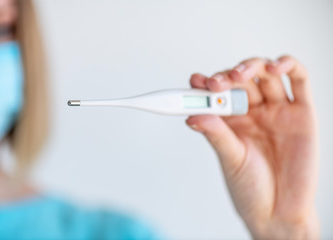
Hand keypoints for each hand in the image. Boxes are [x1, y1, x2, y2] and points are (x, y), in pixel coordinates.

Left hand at [186, 56, 318, 238]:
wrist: (280, 212)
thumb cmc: (251, 188)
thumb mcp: (230, 159)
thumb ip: (216, 134)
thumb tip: (194, 115)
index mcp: (232, 121)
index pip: (217, 94)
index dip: (205, 84)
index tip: (195, 81)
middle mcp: (254, 111)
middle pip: (240, 80)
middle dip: (227, 77)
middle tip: (216, 84)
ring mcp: (277, 109)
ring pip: (265, 74)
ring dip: (251, 67)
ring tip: (238, 76)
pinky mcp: (302, 112)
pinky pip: (299, 80)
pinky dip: (288, 66)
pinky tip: (274, 67)